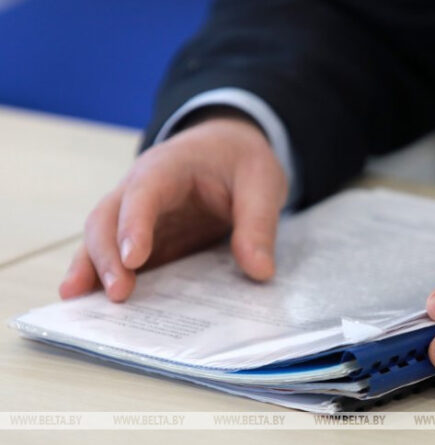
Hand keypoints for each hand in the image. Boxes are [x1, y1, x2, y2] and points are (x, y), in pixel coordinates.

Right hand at [59, 112, 287, 301]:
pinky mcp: (143, 237)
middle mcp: (140, 189)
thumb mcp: (262, 183)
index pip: (143, 193)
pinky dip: (103, 277)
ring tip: (80, 302)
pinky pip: (118, 256)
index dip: (134, 224)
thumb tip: (259, 271)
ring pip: (101, 238)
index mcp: (169, 167)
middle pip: (107, 218)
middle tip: (117, 294)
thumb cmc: (240, 160)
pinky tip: (92, 302)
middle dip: (107, 256)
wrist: (228, 148)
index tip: (134, 260)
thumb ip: (259, 224)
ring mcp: (135, 214)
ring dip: (92, 269)